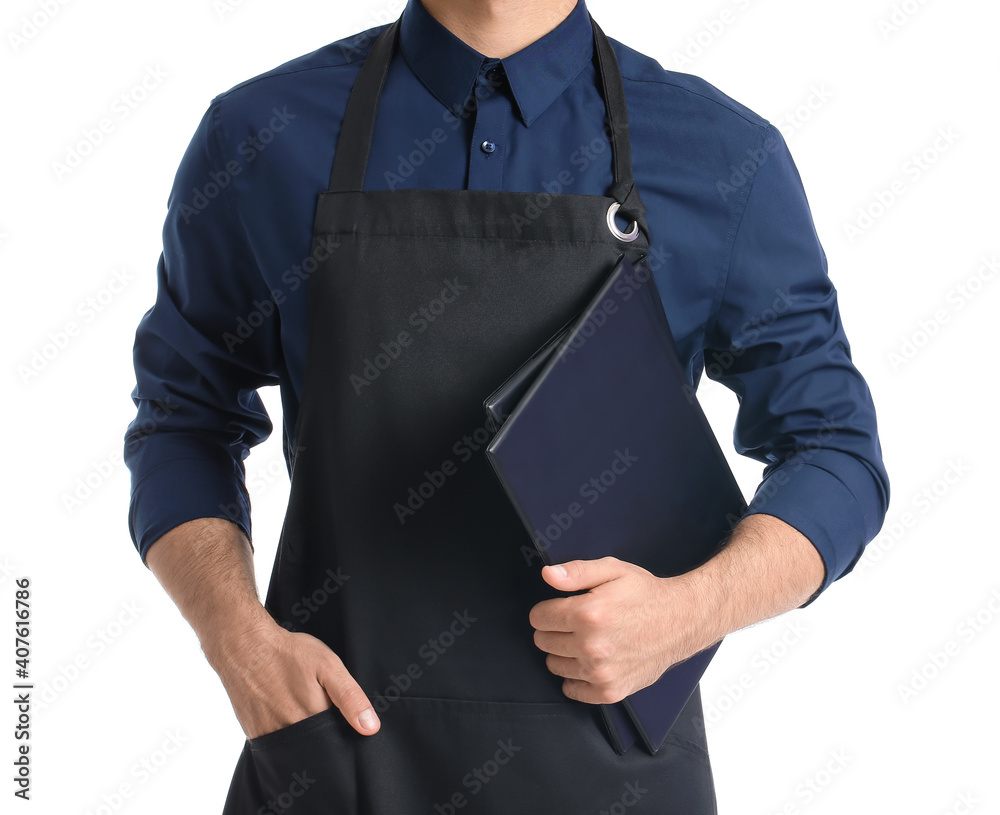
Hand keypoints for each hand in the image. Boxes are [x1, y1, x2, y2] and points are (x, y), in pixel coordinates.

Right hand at [203, 614, 380, 739]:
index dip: (344, 731)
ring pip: (296, 747)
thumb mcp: (328, 667)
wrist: (243, 646)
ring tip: (298, 701)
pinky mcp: (255, 734)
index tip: (341, 716)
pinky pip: (277, 743)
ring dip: (303, 732)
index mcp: (313, 720)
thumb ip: (350, 698)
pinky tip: (283, 708)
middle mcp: (291, 735)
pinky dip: (284, 731)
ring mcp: (270, 737)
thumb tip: (370, 728)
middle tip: (315, 700)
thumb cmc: (288, 653)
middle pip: (317, 746)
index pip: (337, 742)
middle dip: (323, 733)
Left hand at [528, 556, 714, 704]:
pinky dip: (575, 677)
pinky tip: (589, 661)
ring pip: (554, 665)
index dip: (547, 609)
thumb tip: (548, 574)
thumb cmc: (646, 594)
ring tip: (585, 640)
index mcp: (588, 615)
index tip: (560, 608)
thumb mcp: (612, 570)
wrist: (681, 620)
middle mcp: (592, 646)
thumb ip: (576, 572)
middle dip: (553, 630)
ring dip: (563, 653)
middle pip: (543, 642)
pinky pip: (572, 690)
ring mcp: (601, 672)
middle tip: (575, 623)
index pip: (538, 618)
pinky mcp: (610, 691)